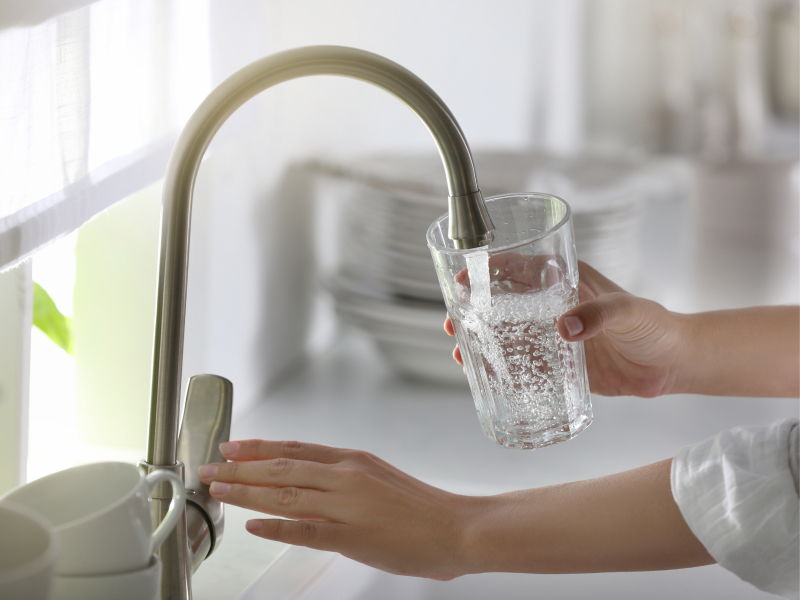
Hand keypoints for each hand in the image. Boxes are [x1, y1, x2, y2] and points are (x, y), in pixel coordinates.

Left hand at [200, 442, 712, 575]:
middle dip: (240, 467)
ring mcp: (347, 504)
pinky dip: (276, 526)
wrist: (458, 527)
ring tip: (217, 489)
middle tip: (208, 465)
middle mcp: (345, 476)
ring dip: (246, 491)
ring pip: (286, 494)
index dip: (260, 448)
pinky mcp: (352, 534)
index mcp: (353, 461)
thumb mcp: (380, 478)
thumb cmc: (422, 507)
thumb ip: (345, 478)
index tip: (232, 446)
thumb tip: (310, 480)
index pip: (296, 450)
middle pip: (282, 468)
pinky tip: (252, 525)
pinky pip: (305, 529)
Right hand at [445, 260, 684, 396]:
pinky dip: (502, 368)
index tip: (462, 279)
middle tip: (452, 323)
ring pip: (507, 334)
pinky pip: (523, 364)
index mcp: (566, 281)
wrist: (672, 364)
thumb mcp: (630, 312)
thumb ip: (600, 315)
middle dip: (474, 310)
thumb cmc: (655, 326)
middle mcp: (553, 306)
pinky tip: (485, 377)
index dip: (487, 271)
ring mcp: (554, 335)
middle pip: (503, 303)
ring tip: (460, 354)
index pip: (519, 268)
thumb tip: (565, 328)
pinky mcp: (559, 363)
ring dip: (482, 341)